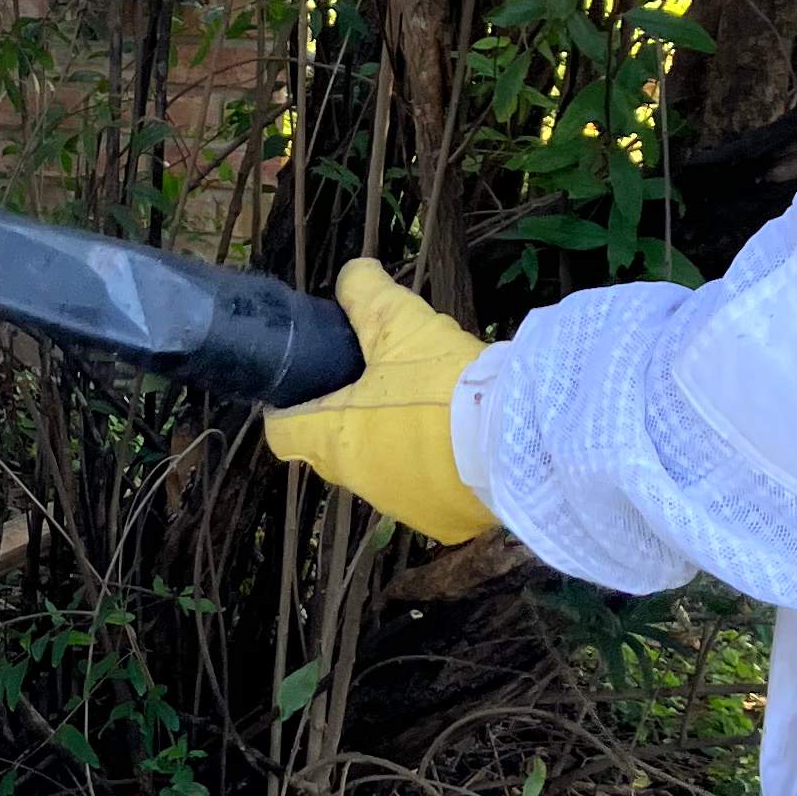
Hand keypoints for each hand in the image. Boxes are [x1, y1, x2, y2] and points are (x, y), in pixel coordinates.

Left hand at [263, 260, 494, 544]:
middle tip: (378, 383)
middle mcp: (357, 481)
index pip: (282, 433)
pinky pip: (426, 490)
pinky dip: (434, 469)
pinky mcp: (443, 522)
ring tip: (428, 409)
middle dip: (346, 419)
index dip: (288, 407)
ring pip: (381, 471)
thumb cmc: (441, 384)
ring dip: (392, 445)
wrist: (513, 442)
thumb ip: (366, 294)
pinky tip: (460, 442)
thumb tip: (353, 273)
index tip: (308, 385)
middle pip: (333, 450)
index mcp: (334, 439)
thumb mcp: (400, 323)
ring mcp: (400, 506)